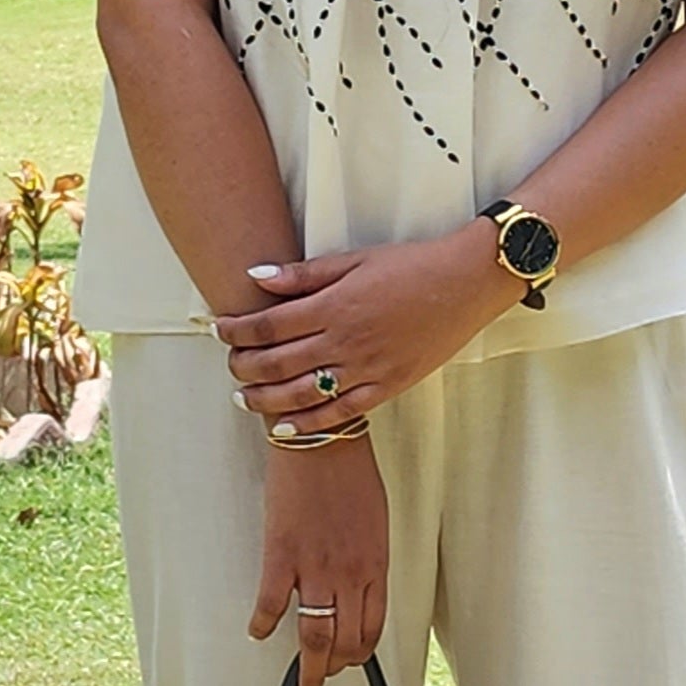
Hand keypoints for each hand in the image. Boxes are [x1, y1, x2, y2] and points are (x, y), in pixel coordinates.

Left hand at [217, 230, 503, 425]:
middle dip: (244, 365)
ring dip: (264, 398)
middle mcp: (344, 341)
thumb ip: (304, 274)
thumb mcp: (354, 259)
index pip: (268, 325)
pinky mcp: (387, 387)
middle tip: (229, 363)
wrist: (465, 283)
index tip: (219, 329)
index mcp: (333, 306)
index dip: (237, 330)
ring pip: (300, 393)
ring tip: (243, 396)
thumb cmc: (410, 265)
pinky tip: (283, 426)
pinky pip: (340, 413)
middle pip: (276, 363)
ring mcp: (366, 368)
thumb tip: (255, 277)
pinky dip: (308, 423)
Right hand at [249, 435, 388, 685]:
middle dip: (333, 669)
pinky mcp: (281, 555)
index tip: (350, 662)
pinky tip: (258, 631)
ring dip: (307, 666)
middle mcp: (348, 575)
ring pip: (314, 637)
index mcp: (375, 566)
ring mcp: (315, 568)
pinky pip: (270, 604)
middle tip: (320, 680)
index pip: (371, 629)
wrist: (322, 439)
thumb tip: (358, 592)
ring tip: (301, 681)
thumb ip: (368, 561)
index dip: (360, 654)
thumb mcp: (375, 523)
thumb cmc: (351, 474)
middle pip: (344, 642)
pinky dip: (262, 624)